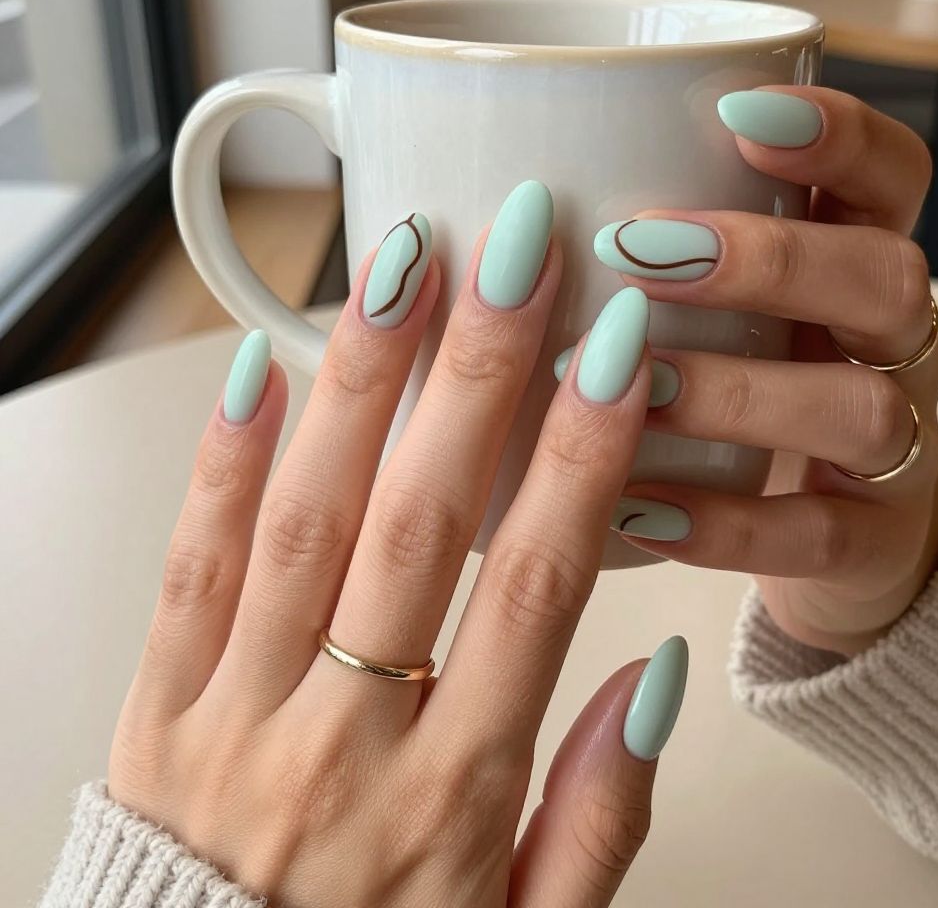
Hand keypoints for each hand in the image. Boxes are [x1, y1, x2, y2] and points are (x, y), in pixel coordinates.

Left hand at [109, 190, 687, 907]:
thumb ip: (598, 812)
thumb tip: (650, 672)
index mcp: (454, 793)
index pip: (536, 585)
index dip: (584, 455)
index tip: (614, 349)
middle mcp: (346, 736)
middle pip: (422, 523)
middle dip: (477, 373)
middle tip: (513, 252)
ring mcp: (237, 713)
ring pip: (306, 518)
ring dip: (358, 379)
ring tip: (401, 266)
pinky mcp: (159, 708)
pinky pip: (190, 566)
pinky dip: (225, 458)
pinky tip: (261, 363)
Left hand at [587, 87, 937, 655]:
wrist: (819, 533)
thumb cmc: (735, 392)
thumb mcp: (707, 313)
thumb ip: (638, 259)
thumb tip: (476, 219)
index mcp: (850, 265)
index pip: (889, 175)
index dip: (834, 136)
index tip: (733, 110)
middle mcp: (886, 345)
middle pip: (882, 277)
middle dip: (767, 259)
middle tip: (637, 248)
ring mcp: (892, 449)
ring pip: (861, 408)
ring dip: (737, 392)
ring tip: (633, 383)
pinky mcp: (869, 542)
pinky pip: (816, 534)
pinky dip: (724, 524)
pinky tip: (633, 510)